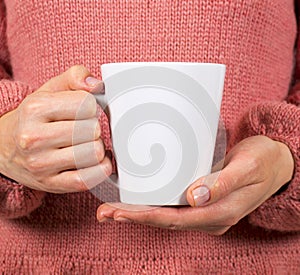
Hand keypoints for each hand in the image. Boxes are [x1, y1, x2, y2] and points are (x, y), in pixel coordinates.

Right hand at [0, 65, 111, 192]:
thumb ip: (75, 76)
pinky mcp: (51, 184)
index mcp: (35, 109)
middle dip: (94, 128)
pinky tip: (95, 162)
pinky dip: (100, 169)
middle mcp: (34, 138)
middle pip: (92, 130)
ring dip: (97, 149)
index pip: (87, 105)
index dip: (92, 107)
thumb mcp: (49, 90)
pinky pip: (88, 179)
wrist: (4, 149)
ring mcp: (41, 164)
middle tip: (84, 129)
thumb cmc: (34, 118)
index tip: (84, 111)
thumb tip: (96, 85)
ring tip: (86, 145)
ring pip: (94, 154)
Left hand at [97, 136, 293, 233]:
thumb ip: (223, 183)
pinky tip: (138, 201)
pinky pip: (173, 207)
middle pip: (165, 221)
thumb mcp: (247, 167)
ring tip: (113, 209)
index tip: (120, 212)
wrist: (275, 161)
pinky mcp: (203, 201)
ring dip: (139, 213)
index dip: (145, 216)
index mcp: (220, 213)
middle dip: (134, 217)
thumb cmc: (262, 161)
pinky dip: (153, 205)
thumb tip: (194, 198)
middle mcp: (210, 217)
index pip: (175, 219)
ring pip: (167, 216)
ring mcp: (206, 211)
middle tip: (105, 212)